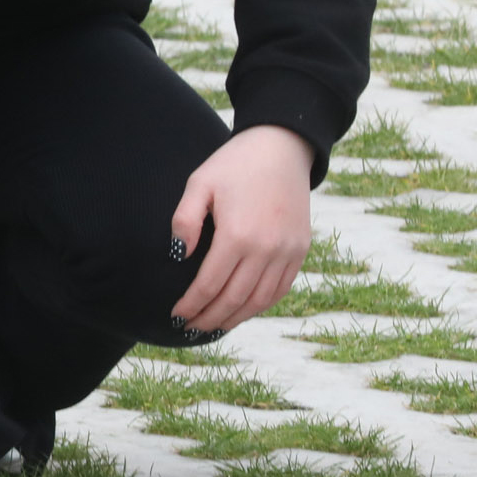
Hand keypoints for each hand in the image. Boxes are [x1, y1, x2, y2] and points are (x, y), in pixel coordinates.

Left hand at [169, 126, 315, 333]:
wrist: (281, 148)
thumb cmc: (233, 164)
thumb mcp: (199, 184)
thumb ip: (184, 221)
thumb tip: (178, 256)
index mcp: (238, 236)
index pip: (210, 285)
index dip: (191, 305)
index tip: (175, 315)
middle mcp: (267, 250)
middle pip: (234, 299)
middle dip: (209, 318)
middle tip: (190, 328)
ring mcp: (288, 252)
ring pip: (260, 300)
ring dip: (235, 317)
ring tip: (213, 325)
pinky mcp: (300, 250)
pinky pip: (280, 289)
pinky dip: (261, 305)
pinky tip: (243, 309)